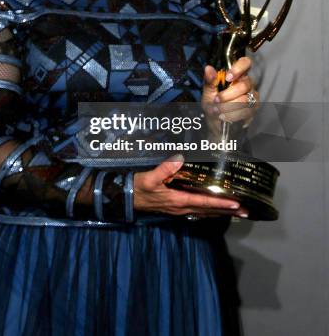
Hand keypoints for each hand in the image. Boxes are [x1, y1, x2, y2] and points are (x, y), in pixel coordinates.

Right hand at [133, 157, 248, 218]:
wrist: (127, 198)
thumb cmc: (139, 187)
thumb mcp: (150, 177)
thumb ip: (164, 169)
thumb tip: (179, 159)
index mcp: (178, 200)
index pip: (204, 202)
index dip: (221, 203)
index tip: (236, 204)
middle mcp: (181, 208)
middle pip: (209, 211)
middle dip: (227, 211)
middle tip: (245, 211)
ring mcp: (179, 210)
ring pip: (204, 213)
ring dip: (220, 212)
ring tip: (235, 211)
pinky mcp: (176, 209)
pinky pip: (197, 212)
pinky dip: (209, 211)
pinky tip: (214, 210)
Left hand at [202, 56, 258, 124]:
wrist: (217, 123)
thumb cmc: (214, 105)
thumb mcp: (208, 93)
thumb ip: (209, 81)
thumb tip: (208, 68)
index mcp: (236, 75)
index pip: (245, 63)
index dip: (239, 68)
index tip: (228, 77)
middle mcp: (247, 83)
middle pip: (244, 85)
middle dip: (227, 95)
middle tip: (216, 100)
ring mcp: (252, 96)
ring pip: (245, 100)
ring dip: (228, 107)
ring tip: (218, 110)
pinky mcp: (254, 108)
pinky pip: (246, 111)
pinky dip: (232, 115)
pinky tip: (225, 116)